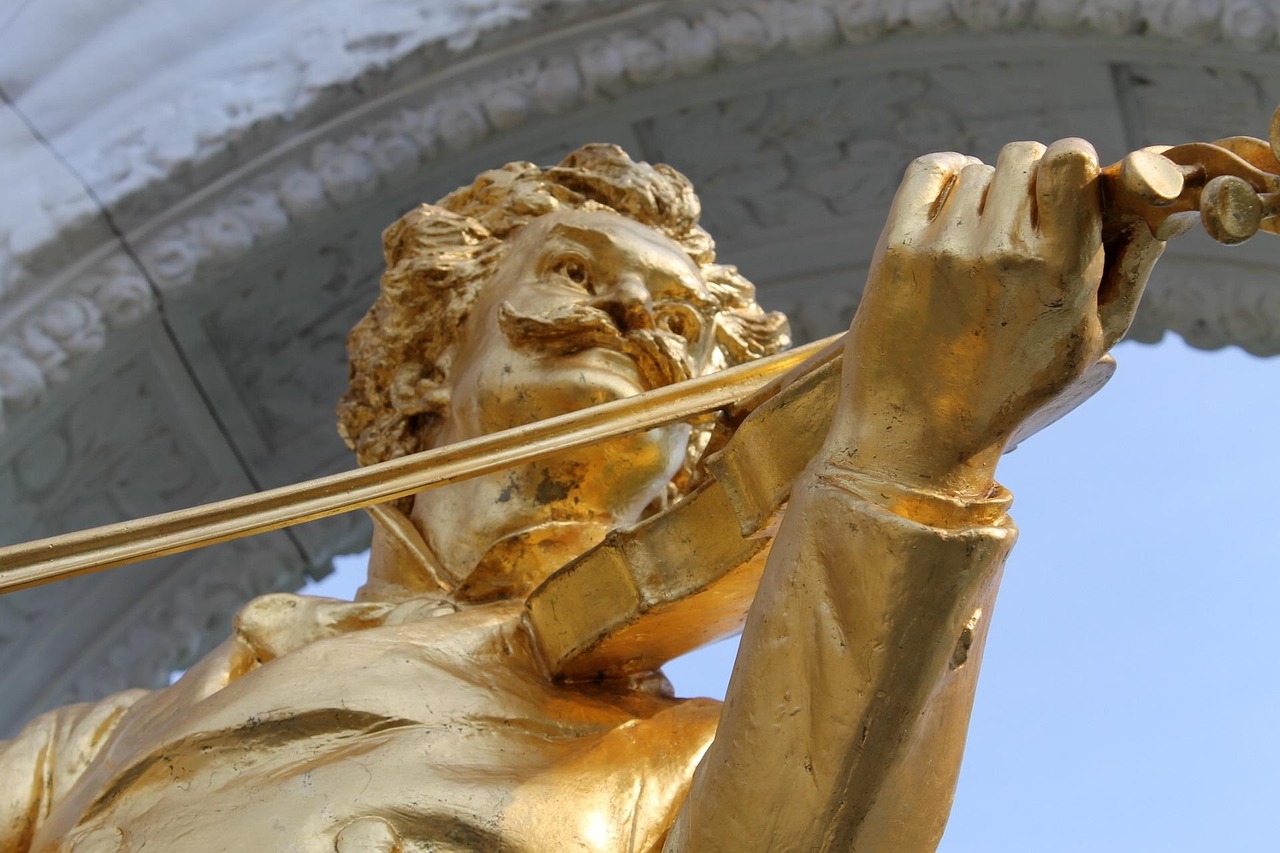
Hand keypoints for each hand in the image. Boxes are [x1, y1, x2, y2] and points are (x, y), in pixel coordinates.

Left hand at [824, 139, 1164, 498]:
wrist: (917, 434)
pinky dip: (944, 176)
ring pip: (977, 169)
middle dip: (1029, 180)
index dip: (1071, 162)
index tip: (1064, 187)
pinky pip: (929, 170)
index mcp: (1062, 272)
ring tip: (979, 240)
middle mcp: (1004, 252)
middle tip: (1020, 220)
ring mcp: (946, 249)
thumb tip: (1159, 203)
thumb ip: (1130, 265)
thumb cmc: (1011, 387)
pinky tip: (949, 207)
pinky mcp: (898, 249)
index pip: (1072, 157)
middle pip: (1025, 155)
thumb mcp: (1090, 338)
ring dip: (983, 193)